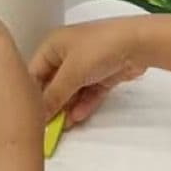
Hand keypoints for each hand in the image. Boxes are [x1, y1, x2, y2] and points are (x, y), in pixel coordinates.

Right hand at [29, 18, 146, 125]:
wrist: (138, 43)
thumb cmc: (99, 49)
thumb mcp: (71, 74)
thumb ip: (54, 97)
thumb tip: (39, 115)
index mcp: (53, 45)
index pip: (35, 73)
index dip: (33, 95)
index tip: (31, 115)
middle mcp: (66, 53)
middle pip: (54, 84)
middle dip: (52, 104)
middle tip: (47, 125)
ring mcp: (86, 64)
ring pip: (72, 90)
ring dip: (68, 107)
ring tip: (64, 126)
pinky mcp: (102, 74)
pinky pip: (88, 92)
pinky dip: (84, 104)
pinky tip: (78, 117)